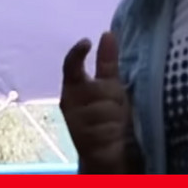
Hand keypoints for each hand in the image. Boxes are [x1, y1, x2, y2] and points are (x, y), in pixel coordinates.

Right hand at [60, 31, 138, 173]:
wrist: (105, 154)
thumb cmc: (108, 113)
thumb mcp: (110, 85)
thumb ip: (107, 62)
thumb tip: (108, 32)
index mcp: (73, 87)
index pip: (71, 66)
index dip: (77, 53)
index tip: (87, 42)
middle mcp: (70, 103)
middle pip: (97, 87)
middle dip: (112, 94)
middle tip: (117, 105)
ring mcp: (75, 122)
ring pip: (105, 107)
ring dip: (116, 113)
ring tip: (115, 122)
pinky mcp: (84, 141)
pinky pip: (107, 127)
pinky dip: (115, 129)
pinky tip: (114, 133)